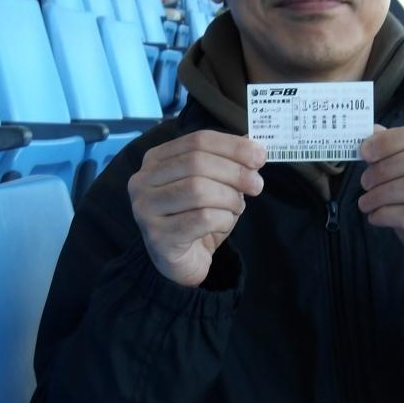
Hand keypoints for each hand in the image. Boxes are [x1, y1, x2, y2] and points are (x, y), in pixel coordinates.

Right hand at [129, 131, 265, 287]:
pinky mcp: (158, 236)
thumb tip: (253, 144)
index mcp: (156, 160)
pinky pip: (202, 219)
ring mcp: (146, 209)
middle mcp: (143, 180)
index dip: (232, 146)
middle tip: (257, 185)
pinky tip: (223, 225)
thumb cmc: (196, 218)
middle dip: (235, 172)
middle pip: (197, 162)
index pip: (197, 140)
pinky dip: (223, 220)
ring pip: (198, 190)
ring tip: (236, 208)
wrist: (182, 262)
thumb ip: (228, 162)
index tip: (260, 156)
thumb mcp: (215, 185)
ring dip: (229, 198)